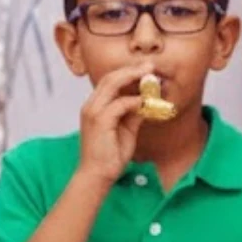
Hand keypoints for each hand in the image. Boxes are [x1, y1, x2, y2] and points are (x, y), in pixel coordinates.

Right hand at [75, 62, 151, 183]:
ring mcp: (93, 112)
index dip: (127, 72)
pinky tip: (146, 102)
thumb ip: (133, 114)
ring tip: (150, 76)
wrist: (97, 176)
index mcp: (94, 107)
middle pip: (110, 78)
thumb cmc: (109, 156)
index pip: (109, 81)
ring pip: (112, 84)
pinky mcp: (100, 121)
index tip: (146, 69)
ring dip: (133, 78)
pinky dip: (134, 101)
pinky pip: (119, 103)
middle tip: (151, 66)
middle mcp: (90, 106)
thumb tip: (146, 102)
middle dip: (131, 69)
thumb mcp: (126, 130)